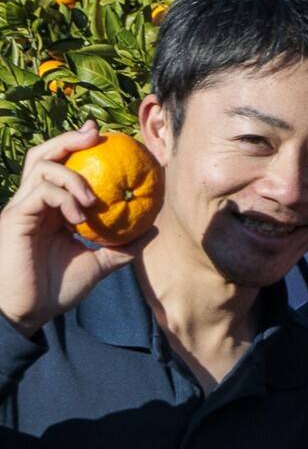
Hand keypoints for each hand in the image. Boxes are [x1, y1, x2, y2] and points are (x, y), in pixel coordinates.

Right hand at [0, 125, 140, 334]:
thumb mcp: (97, 264)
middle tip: (96, 134)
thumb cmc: (54, 290)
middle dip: (68, 139)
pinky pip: (40, 192)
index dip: (78, 148)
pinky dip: (64, 195)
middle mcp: (32, 203)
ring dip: (72, 174)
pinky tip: (80, 213)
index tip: (105, 137)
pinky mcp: (14, 218)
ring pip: (41, 166)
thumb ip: (120, 247)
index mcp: (48, 210)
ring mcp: (21, 208)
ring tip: (93, 197)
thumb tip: (152, 230)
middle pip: (44, 155)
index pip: (60, 167)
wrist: (26, 314)